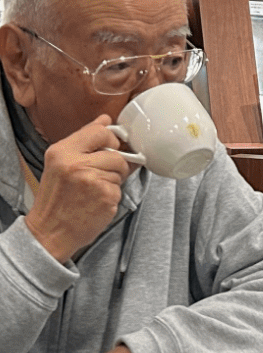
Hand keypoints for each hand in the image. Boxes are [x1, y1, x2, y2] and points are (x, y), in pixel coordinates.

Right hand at [25, 116, 134, 263]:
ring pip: (121, 170)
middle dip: (115, 163)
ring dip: (114, 180)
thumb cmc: (57, 197)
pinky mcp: (106, 197)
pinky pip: (120, 188)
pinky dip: (113, 195)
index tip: (111, 146)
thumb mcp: (60, 163)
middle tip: (102, 173)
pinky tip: (97, 201)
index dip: (111, 139)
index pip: (100, 131)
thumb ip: (84, 140)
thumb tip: (105, 120)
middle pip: (116, 152)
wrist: (50, 231)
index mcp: (62, 151)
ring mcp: (93, 181)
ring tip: (95, 189)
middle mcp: (76, 164)